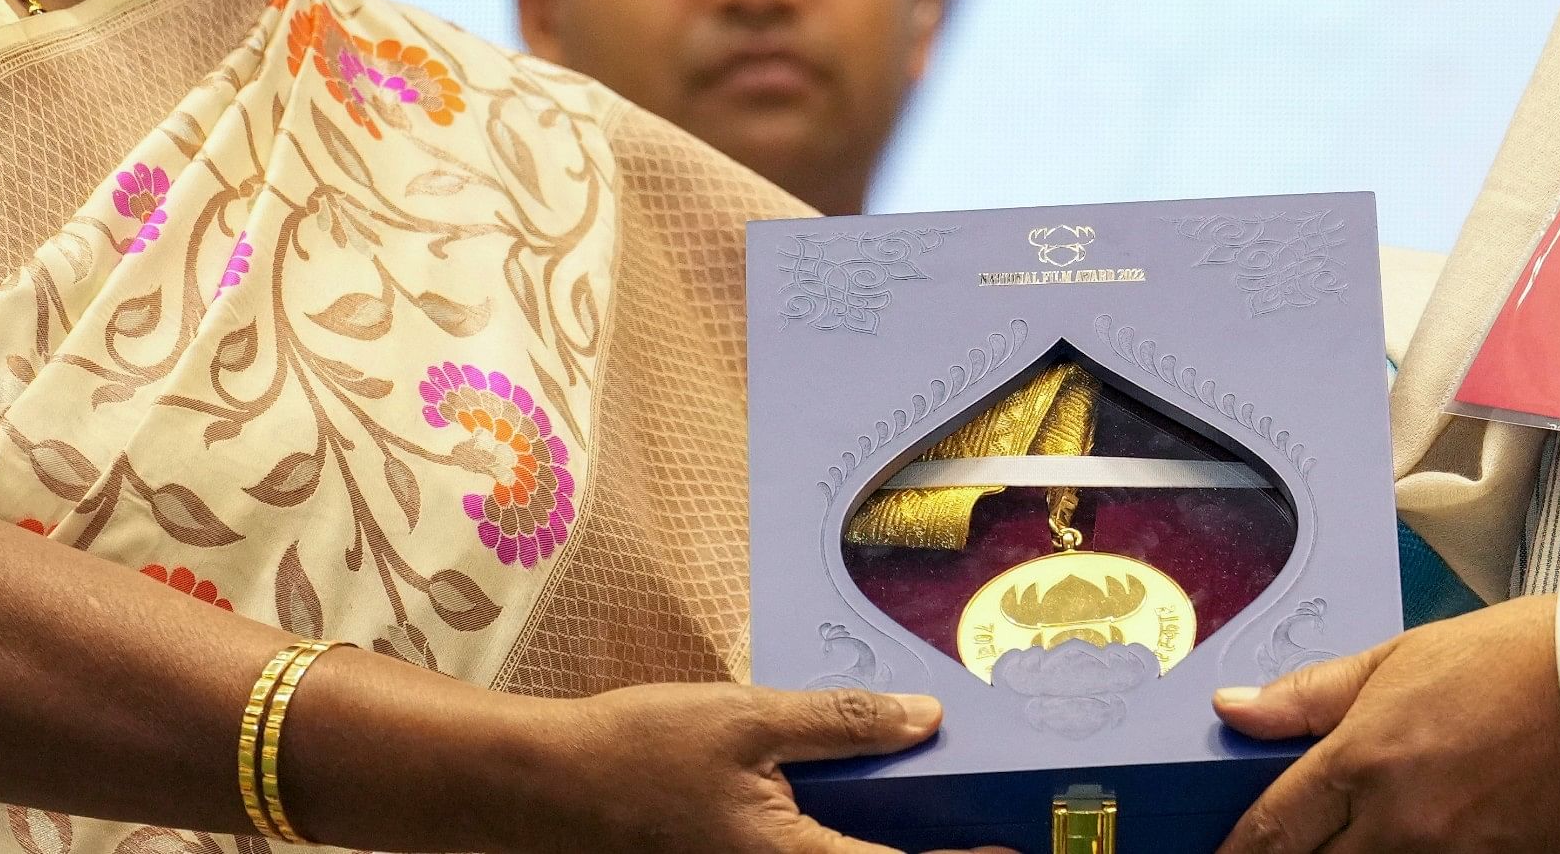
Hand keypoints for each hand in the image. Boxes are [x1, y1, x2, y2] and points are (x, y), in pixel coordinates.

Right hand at [504, 682, 984, 853]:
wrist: (542, 790)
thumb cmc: (636, 751)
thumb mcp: (746, 718)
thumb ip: (840, 722)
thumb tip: (925, 718)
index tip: (1017, 844)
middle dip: (924, 849)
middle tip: (977, 823)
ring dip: (878, 844)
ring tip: (926, 811)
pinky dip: (835, 840)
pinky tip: (852, 807)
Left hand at [1213, 597, 1559, 853]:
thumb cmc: (1511, 660)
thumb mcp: (1398, 658)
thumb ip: (1311, 694)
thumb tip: (1236, 707)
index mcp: (1364, 758)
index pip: (1273, 828)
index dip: (1238, 852)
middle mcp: (1398, 821)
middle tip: (1287, 848)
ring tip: (1360, 836)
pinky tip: (1407, 844)